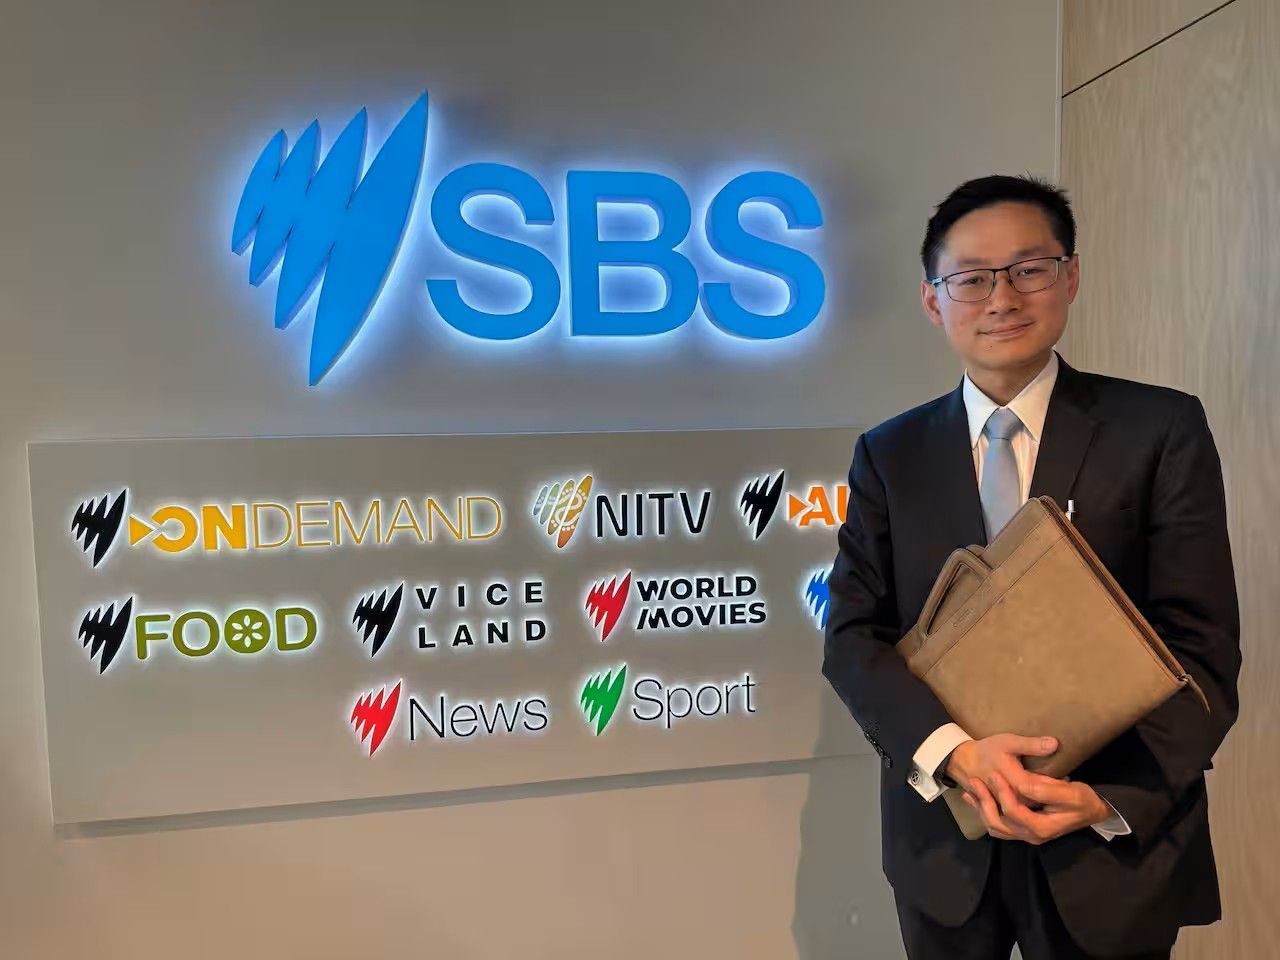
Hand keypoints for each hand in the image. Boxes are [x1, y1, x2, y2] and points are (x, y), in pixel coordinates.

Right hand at [945, 733, 1059, 801]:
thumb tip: (1055, 744)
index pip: (1041, 789)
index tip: (1067, 779)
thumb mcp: (1008, 742)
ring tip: (1054, 797)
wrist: (963, 762)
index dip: (1054, 785)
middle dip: (1050, 797)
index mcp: (1015, 781)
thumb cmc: (987, 750)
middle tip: (1066, 787)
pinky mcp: (1003, 810)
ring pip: (1028, 812)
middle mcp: (1012, 798)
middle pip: (1037, 803)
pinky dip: (1030, 810)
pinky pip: (1018, 816)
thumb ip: (1031, 745)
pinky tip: (1040, 805)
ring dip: (1042, 805)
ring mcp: (1006, 806)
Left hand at [963, 771, 1112, 843]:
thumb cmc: (1083, 800)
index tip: (996, 773)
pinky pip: (998, 826)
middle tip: (974, 780)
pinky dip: (984, 813)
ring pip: (995, 827)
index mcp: (1042, 828)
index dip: (1003, 793)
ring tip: (970, 790)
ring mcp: (1026, 835)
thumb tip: (1024, 786)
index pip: (1014, 813)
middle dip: (984, 801)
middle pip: (999, 823)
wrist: (1091, 809)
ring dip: (980, 809)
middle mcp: (1032, 836)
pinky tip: (975, 799)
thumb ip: (1046, 790)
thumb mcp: (1071, 792)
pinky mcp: (1023, 830)